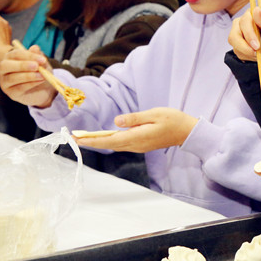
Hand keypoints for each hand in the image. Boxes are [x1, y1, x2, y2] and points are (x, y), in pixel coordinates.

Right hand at [0, 45, 56, 107]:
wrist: (44, 88)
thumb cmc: (40, 72)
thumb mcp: (41, 63)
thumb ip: (38, 56)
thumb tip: (35, 48)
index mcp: (10, 58)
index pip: (15, 54)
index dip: (29, 56)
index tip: (42, 59)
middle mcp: (4, 69)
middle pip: (5, 65)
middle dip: (22, 65)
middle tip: (36, 66)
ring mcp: (5, 82)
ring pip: (12, 78)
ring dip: (28, 76)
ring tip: (42, 75)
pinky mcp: (11, 93)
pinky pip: (18, 88)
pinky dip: (30, 84)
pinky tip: (40, 81)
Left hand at [74, 107, 197, 152]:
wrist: (186, 131)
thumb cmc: (173, 120)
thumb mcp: (154, 114)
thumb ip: (135, 118)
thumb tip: (116, 120)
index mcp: (138, 136)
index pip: (110, 140)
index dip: (93, 140)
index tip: (78, 139)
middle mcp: (136, 144)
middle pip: (109, 145)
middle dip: (91, 142)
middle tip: (74, 138)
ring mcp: (139, 146)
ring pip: (115, 145)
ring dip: (99, 142)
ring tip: (85, 138)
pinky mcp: (141, 144)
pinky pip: (122, 144)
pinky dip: (110, 142)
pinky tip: (104, 138)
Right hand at [228, 6, 260, 61]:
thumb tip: (256, 10)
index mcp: (249, 16)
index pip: (244, 22)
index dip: (249, 35)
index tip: (257, 46)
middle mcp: (240, 25)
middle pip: (234, 37)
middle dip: (246, 48)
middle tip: (258, 55)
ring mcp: (237, 38)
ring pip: (237, 48)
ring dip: (252, 55)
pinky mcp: (238, 48)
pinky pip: (242, 56)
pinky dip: (254, 59)